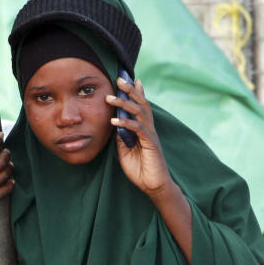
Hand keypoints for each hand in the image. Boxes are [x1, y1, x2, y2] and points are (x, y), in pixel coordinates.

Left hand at [107, 77, 172, 196]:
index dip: (137, 91)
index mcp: (144, 128)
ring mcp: (151, 135)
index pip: (141, 105)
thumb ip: (121, 136)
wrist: (153, 186)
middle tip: (119, 79)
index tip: (130, 78)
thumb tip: (114, 124)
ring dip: (124, 104)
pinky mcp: (151, 143)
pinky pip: (138, 129)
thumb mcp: (125, 150)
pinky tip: (114, 122)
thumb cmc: (139, 169)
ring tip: (110, 98)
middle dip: (130, 90)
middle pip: (142, 103)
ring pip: (140, 112)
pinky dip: (126, 124)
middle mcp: (149, 128)